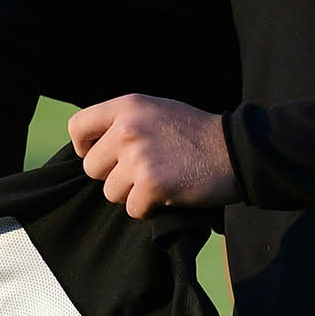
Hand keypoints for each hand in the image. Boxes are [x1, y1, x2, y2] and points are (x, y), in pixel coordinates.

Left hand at [69, 95, 239, 218]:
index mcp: (127, 106)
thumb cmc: (196, 133)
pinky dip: (150, 208)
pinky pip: (133, 209)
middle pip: (92, 168)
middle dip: (114, 176)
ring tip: (160, 180)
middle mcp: (128, 128)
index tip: (102, 156)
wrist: (236, 150)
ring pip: (110, 192)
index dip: (84, 147)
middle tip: (143, 173)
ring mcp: (139, 156)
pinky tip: (169, 193)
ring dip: (133, 194)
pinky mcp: (152, 184)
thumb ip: (125, 122)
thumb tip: (93, 148)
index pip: (77, 127)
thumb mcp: (157, 111)